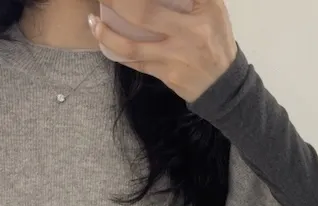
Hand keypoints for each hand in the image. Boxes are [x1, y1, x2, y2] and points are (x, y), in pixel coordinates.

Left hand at [89, 0, 237, 102]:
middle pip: (144, 14)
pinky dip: (117, 51)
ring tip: (93, 21)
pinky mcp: (166, 76)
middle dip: (118, 2)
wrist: (224, 86)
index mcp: (201, 13)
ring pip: (133, 46)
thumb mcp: (212, 8)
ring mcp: (174, 58)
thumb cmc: (216, 40)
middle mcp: (188, 35)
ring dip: (108, 34)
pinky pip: (136, 62)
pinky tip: (105, 40)